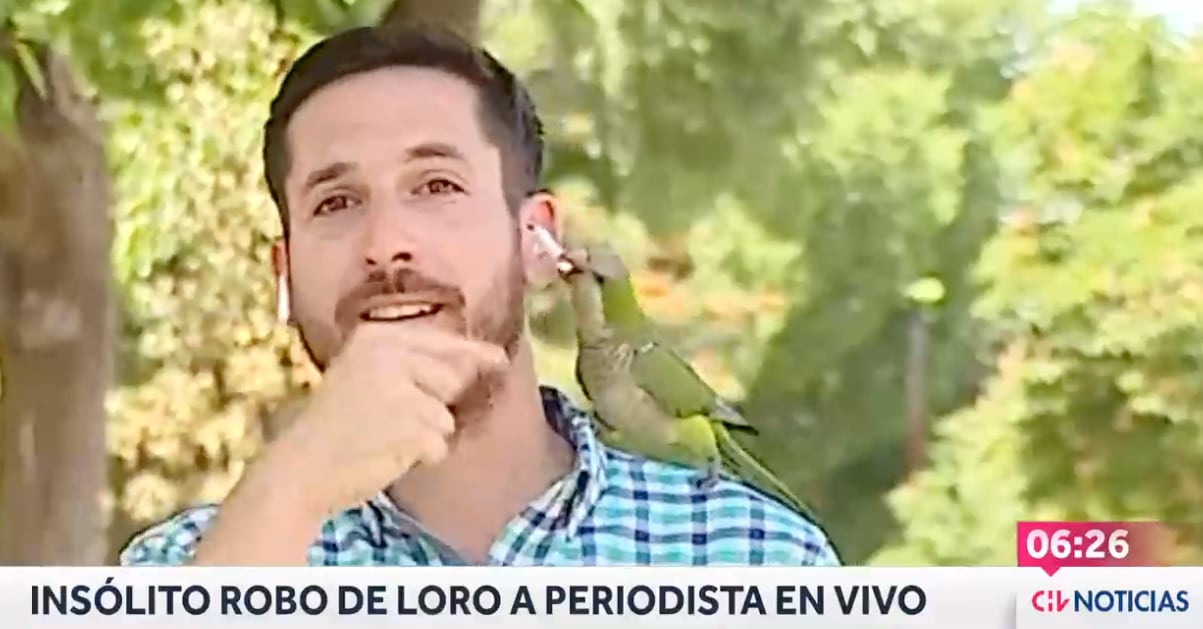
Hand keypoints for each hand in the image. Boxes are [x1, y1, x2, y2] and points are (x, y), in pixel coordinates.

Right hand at [269, 322, 508, 515]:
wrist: (301, 468)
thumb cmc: (335, 424)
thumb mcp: (364, 373)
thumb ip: (411, 362)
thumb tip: (479, 361)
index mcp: (377, 337)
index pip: (442, 340)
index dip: (475, 352)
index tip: (499, 360)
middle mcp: (389, 355)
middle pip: (453, 378)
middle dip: (436, 403)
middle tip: (392, 419)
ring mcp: (401, 391)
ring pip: (446, 416)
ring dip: (425, 434)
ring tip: (384, 437)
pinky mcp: (410, 427)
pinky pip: (439, 444)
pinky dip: (420, 456)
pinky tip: (386, 453)